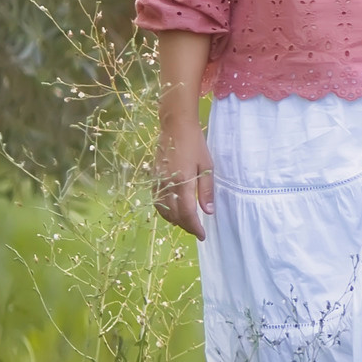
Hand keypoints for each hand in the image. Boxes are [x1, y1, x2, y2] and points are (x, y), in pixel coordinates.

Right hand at [153, 118, 213, 239]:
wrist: (175, 126)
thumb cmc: (195, 144)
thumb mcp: (207, 166)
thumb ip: (206, 190)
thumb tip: (208, 212)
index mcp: (182, 182)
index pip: (187, 213)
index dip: (194, 227)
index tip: (202, 235)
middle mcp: (167, 184)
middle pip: (174, 214)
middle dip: (186, 226)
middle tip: (196, 230)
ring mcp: (157, 181)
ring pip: (163, 209)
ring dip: (174, 220)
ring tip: (187, 223)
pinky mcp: (153, 177)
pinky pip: (157, 200)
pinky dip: (165, 210)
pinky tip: (173, 211)